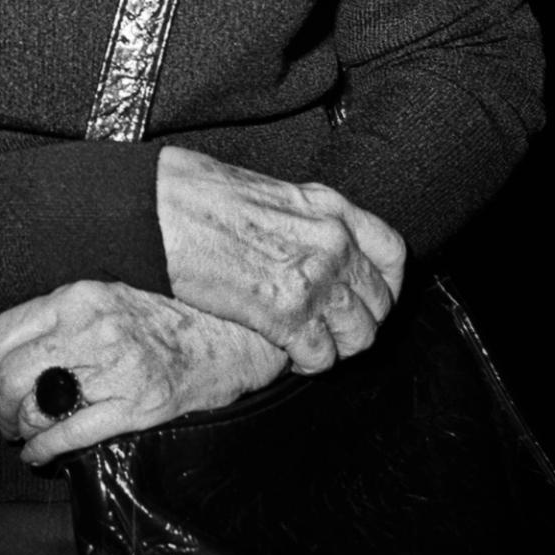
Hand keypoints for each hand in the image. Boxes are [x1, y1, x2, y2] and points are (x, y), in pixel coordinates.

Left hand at [0, 281, 288, 465]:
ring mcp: (116, 367)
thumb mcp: (107, 296)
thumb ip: (60, 316)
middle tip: (1, 416)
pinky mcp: (136, 404)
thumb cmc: (162, 317)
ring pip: (36, 408)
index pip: (1, 332)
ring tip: (23, 433)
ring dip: (19, 430)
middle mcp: (93, 327)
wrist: (227, 336)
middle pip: (10, 376)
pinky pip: (68, 436)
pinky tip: (40, 453)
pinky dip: (43, 451)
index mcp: (79, 296)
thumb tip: (8, 351)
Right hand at [156, 147, 404, 373]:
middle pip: (379, 302)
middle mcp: (333, 242)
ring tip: (311, 343)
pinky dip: (309, 362)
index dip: (386, 283)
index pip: (393, 252)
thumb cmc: (201, 193)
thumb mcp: (272, 191)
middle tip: (332, 327)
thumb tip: (313, 245)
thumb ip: (306, 220)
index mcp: (330, 207)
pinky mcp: (286, 314)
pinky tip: (289, 353)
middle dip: (358, 321)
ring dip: (337, 346)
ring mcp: (314, 278)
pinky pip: (322, 356)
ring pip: (359, 336)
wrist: (162, 210)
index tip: (372, 295)